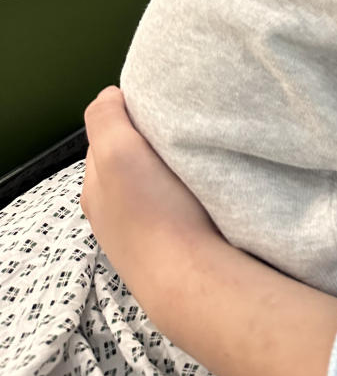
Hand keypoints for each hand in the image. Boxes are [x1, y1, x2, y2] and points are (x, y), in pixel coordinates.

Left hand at [83, 88, 336, 375]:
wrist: (190, 280)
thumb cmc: (154, 211)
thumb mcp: (116, 150)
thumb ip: (105, 116)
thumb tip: (111, 95)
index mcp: (94, 187)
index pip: (107, 137)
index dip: (132, 117)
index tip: (162, 109)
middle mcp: (110, 214)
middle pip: (131, 162)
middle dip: (151, 145)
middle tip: (183, 132)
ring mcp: (140, 238)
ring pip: (154, 187)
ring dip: (170, 172)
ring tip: (197, 162)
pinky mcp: (170, 253)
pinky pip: (174, 211)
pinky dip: (184, 198)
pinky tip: (202, 196)